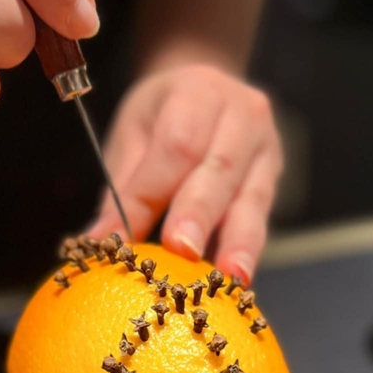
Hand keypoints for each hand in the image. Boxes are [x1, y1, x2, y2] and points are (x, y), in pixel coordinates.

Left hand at [90, 64, 282, 283]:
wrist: (210, 91)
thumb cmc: (162, 118)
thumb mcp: (133, 137)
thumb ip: (122, 191)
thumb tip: (98, 243)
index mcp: (198, 91)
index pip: (175, 146)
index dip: (150, 194)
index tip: (125, 238)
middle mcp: (243, 114)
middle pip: (220, 169)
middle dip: (199, 214)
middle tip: (183, 251)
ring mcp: (266, 148)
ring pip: (252, 199)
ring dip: (239, 242)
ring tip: (229, 278)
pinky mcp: (274, 180)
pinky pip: (261, 219)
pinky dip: (246, 251)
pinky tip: (237, 281)